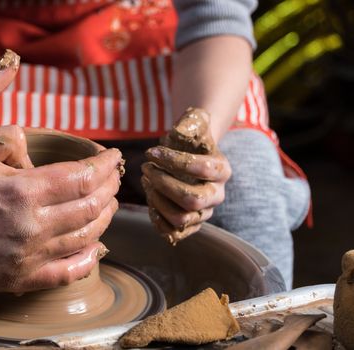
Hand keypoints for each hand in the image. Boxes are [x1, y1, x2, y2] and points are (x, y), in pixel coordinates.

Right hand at [0, 125, 121, 292]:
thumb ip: (6, 138)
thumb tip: (31, 147)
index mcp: (23, 190)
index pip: (82, 177)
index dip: (104, 166)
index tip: (114, 157)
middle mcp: (32, 225)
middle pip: (90, 207)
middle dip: (109, 189)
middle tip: (114, 178)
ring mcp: (27, 256)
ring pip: (84, 238)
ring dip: (104, 219)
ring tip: (108, 205)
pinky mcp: (18, 278)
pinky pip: (66, 273)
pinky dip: (88, 259)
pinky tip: (95, 246)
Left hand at [141, 108, 230, 243]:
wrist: (190, 157)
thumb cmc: (189, 140)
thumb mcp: (193, 124)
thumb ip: (192, 120)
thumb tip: (179, 130)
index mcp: (222, 169)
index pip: (201, 169)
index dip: (173, 161)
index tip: (151, 152)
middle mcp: (217, 195)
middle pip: (191, 199)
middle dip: (163, 184)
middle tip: (145, 169)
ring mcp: (204, 213)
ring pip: (180, 218)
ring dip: (157, 200)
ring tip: (146, 182)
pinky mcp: (190, 225)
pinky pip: (172, 232)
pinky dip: (156, 218)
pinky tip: (149, 199)